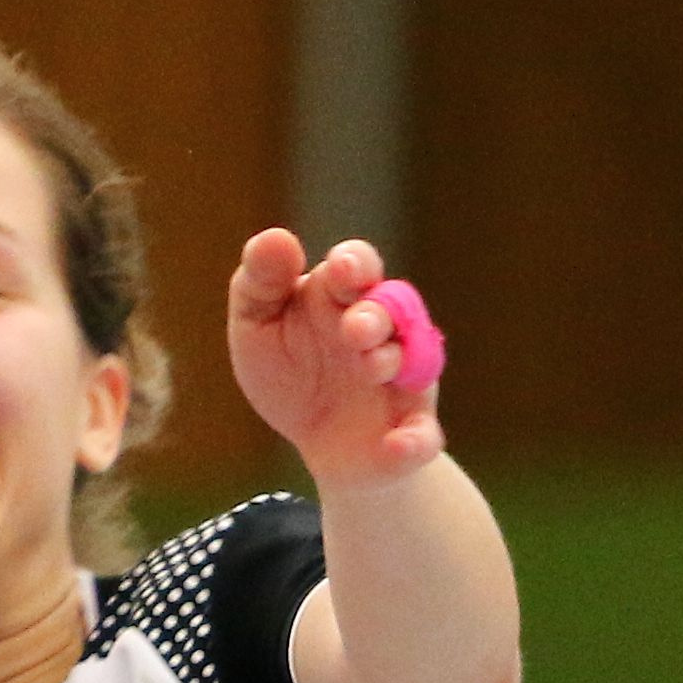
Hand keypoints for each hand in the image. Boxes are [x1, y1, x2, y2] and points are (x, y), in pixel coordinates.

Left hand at [227, 229, 443, 489]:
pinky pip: (423, 436)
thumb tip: (274, 236)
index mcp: (343, 297)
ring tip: (369, 366)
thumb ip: (260, 284)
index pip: (356, 266)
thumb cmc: (290, 370)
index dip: (354, 265)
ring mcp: (402, 380)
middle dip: (375, 315)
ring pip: (411, 362)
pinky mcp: (410, 431)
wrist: (319, 444)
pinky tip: (397, 445)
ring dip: (390, 361)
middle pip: (391, 308)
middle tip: (354, 330)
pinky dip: (414, 442)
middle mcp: (383, 331)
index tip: (340, 271)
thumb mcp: (258, 326)